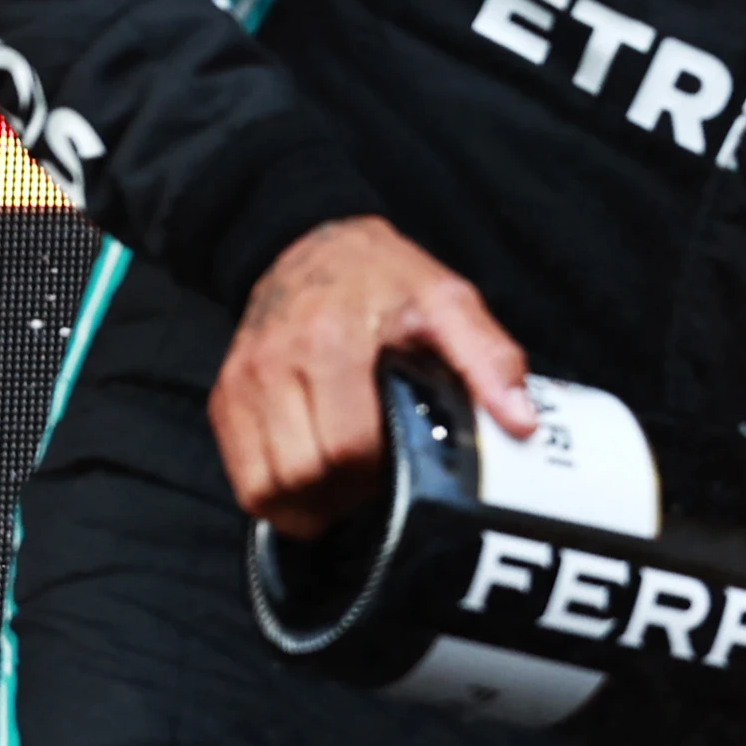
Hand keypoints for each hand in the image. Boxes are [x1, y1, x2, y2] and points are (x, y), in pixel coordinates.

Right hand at [211, 216, 530, 538]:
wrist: (313, 246)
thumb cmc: (387, 280)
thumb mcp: (450, 302)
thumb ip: (489, 361)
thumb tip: (521, 423)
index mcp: (331, 343)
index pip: (348, 447)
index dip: (383, 469)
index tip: (406, 457)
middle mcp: (274, 365)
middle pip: (306, 475)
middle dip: (349, 489)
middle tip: (381, 473)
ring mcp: (242, 385)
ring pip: (267, 489)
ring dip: (314, 500)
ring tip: (350, 478)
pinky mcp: (224, 400)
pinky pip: (244, 481)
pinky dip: (280, 495)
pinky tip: (317, 476)